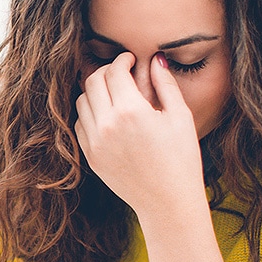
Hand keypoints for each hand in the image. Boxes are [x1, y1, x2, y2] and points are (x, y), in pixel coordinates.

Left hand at [75, 52, 205, 219]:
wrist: (168, 202)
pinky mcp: (90, 157)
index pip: (114, 71)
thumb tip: (156, 59)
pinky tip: (107, 116)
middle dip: (106, 71)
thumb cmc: (181, 159)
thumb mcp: (180, 117)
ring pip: (82, 101)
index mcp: (131, 111)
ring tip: (114, 94)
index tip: (130, 60)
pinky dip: (90, 114)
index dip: (122, 60)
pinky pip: (80, 125)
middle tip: (120, 73)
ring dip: (96, 92)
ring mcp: (95, 142)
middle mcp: (107, 125)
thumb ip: (165, 84)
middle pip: (92, 81)